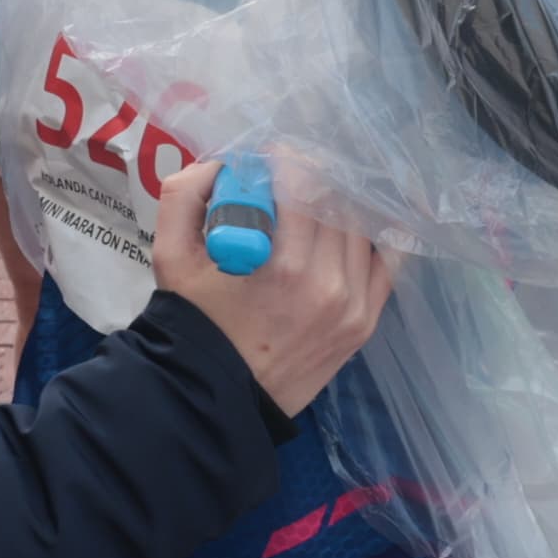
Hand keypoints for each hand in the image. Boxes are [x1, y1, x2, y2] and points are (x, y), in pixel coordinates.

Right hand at [149, 150, 387, 413]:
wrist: (216, 399)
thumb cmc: (194, 325)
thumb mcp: (171, 258)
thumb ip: (186, 196)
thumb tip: (222, 164)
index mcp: (286, 267)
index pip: (305, 184)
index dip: (288, 161)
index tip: (271, 158)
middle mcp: (331, 283)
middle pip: (337, 202)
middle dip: (313, 181)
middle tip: (290, 179)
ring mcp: (355, 305)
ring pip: (361, 228)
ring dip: (338, 207)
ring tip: (312, 205)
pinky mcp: (366, 322)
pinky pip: (386, 263)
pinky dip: (372, 239)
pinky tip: (350, 228)